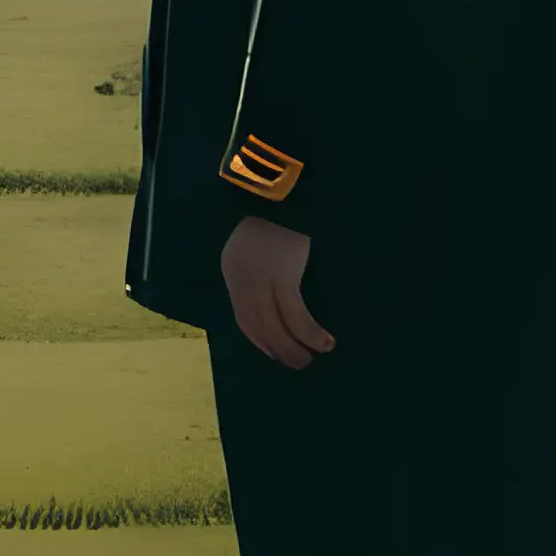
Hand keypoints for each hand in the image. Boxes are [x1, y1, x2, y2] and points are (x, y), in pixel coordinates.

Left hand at [222, 216, 334, 368]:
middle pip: (259, 327)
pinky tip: (323, 343)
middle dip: (278, 350)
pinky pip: (295, 316)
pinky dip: (308, 333)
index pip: (243, 318)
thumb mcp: (255, 246)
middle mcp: (241, 280)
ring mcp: (260, 280)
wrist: (280, 191)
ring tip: (311, 359)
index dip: (260, 340)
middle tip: (297, 363)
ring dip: (294, 348)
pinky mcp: (282, 277)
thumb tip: (274, 300)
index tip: (275, 352)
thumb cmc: (274, 216)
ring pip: (276, 327)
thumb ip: (258, 271)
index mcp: (232, 271)